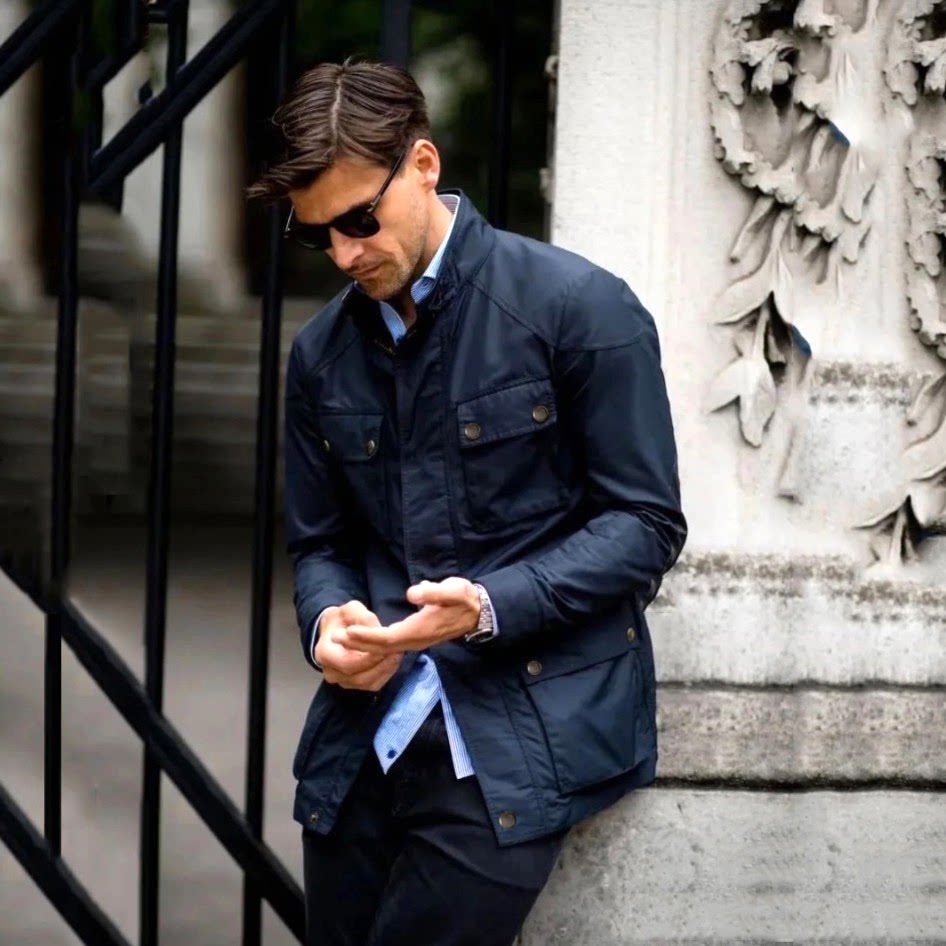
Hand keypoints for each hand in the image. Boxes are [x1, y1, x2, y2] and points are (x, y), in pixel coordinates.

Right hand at [316, 601, 402, 690]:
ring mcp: (342, 681)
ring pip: (368, 683)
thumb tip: (376, 630)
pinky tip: (394, 661)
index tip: (387, 646)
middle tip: (398, 650)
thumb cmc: (343, 618)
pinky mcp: (355, 684)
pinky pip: (373, 684)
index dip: (369, 657)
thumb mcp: (351, 609)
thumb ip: (363, 618)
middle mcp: (331, 672)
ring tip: (398, 654)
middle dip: (381, 664)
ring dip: (386, 670)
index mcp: (325, 653)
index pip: (348, 662)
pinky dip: (386, 674)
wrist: (337, 629)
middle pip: (360, 676)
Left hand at [336, 578, 479, 655]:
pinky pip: (390, 647)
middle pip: (382, 647)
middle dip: (358, 644)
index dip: (368, 636)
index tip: (349, 631)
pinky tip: (361, 641)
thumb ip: (434, 592)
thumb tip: (413, 593)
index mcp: (421, 629)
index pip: (389, 638)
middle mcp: (416, 639)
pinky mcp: (415, 638)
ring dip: (363, 645)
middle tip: (335, 637)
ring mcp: (416, 641)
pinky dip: (373, 645)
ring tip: (342, 638)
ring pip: (385, 649)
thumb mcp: (454, 590)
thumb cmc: (464, 599)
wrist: (477, 613)